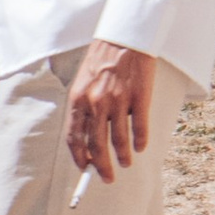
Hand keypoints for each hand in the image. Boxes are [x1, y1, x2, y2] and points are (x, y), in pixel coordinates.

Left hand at [64, 41, 154, 181]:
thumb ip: (83, 107)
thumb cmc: (102, 60)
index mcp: (78, 100)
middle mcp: (96, 103)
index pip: (74, 137)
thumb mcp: (83, 82)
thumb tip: (87, 139)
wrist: (125, 36)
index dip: (79, 157)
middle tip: (107, 178)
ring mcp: (118, 101)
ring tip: (126, 164)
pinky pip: (139, 128)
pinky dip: (140, 141)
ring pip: (119, 140)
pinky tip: (140, 147)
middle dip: (102, 166)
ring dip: (123, 157)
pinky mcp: (139, 97)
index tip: (84, 168)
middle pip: (97, 145)